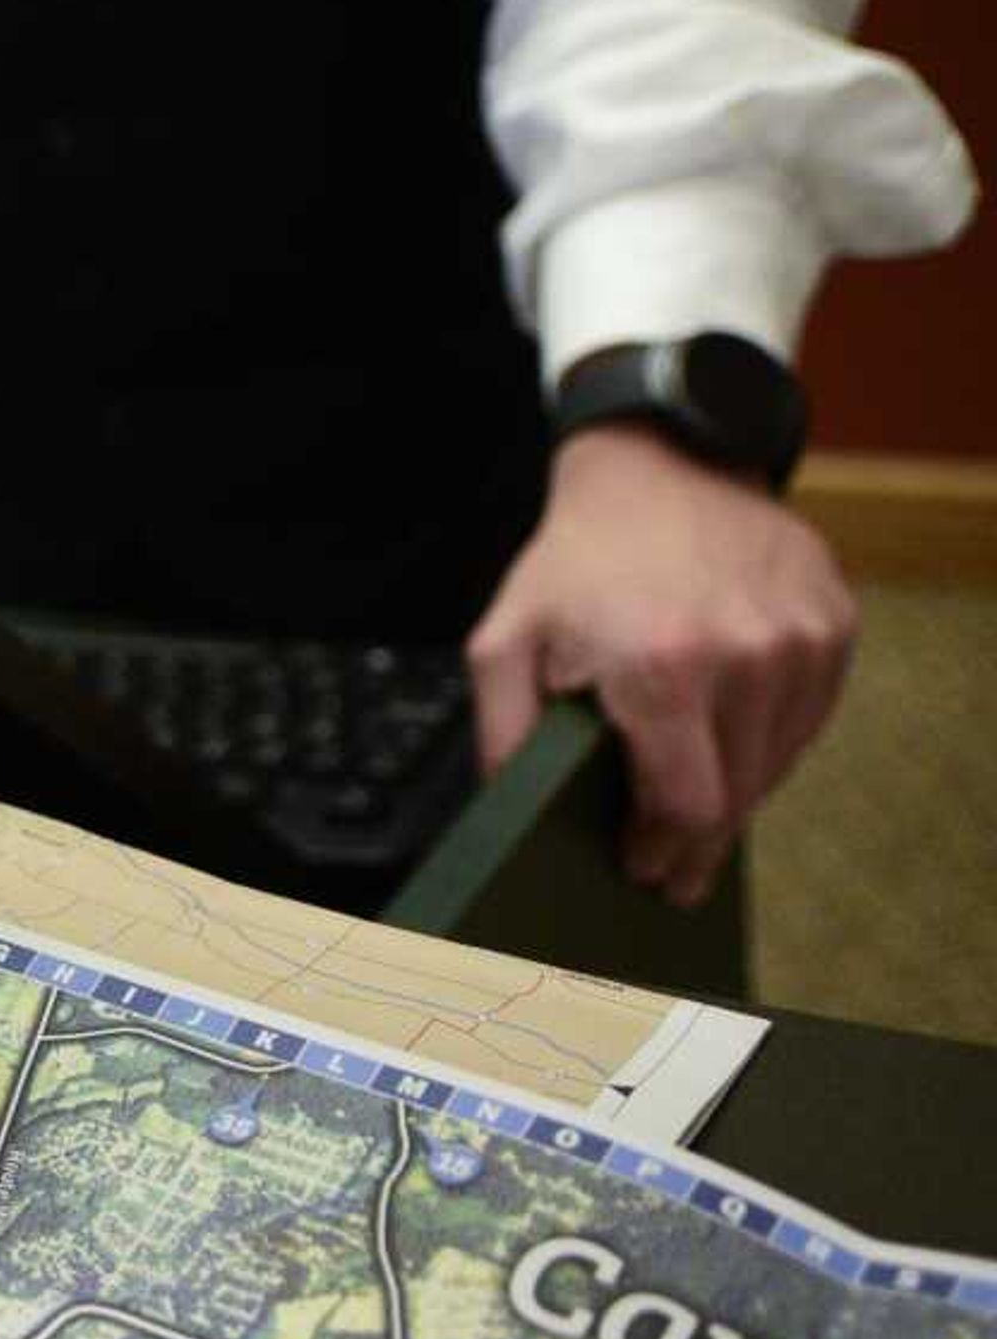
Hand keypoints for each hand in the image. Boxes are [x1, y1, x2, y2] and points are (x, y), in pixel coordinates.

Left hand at [464, 424, 854, 907]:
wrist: (660, 466)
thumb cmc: (577, 562)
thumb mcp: (505, 640)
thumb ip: (504, 733)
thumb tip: (510, 811)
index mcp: (662, 669)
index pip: (686, 805)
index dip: (664, 852)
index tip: (644, 872)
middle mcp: (747, 658)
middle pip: (736, 797)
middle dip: (697, 843)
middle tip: (672, 872)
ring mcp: (801, 640)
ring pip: (776, 764)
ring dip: (734, 793)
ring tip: (692, 801)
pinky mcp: (835, 624)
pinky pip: (806, 719)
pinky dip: (768, 742)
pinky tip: (729, 740)